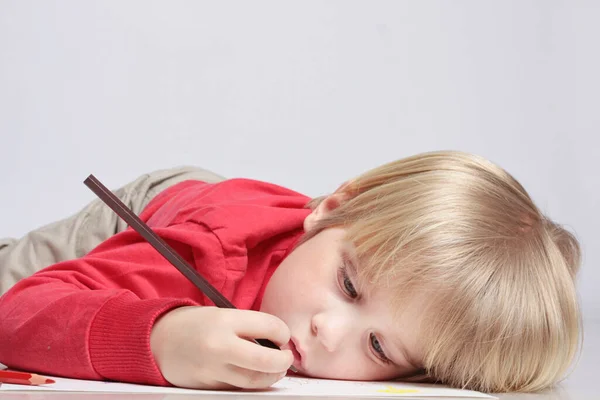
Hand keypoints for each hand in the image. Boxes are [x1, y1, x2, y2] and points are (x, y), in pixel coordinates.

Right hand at [150, 306, 292, 389]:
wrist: (158, 341)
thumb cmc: (194, 325)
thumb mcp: (221, 314)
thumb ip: (248, 326)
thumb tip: (278, 341)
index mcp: (225, 321)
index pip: (269, 327)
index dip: (283, 333)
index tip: (283, 336)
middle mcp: (219, 346)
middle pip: (266, 361)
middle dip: (284, 361)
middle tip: (287, 358)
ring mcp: (213, 370)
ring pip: (254, 381)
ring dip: (271, 376)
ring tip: (275, 369)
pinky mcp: (209, 386)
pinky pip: (238, 387)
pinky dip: (251, 382)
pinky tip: (253, 373)